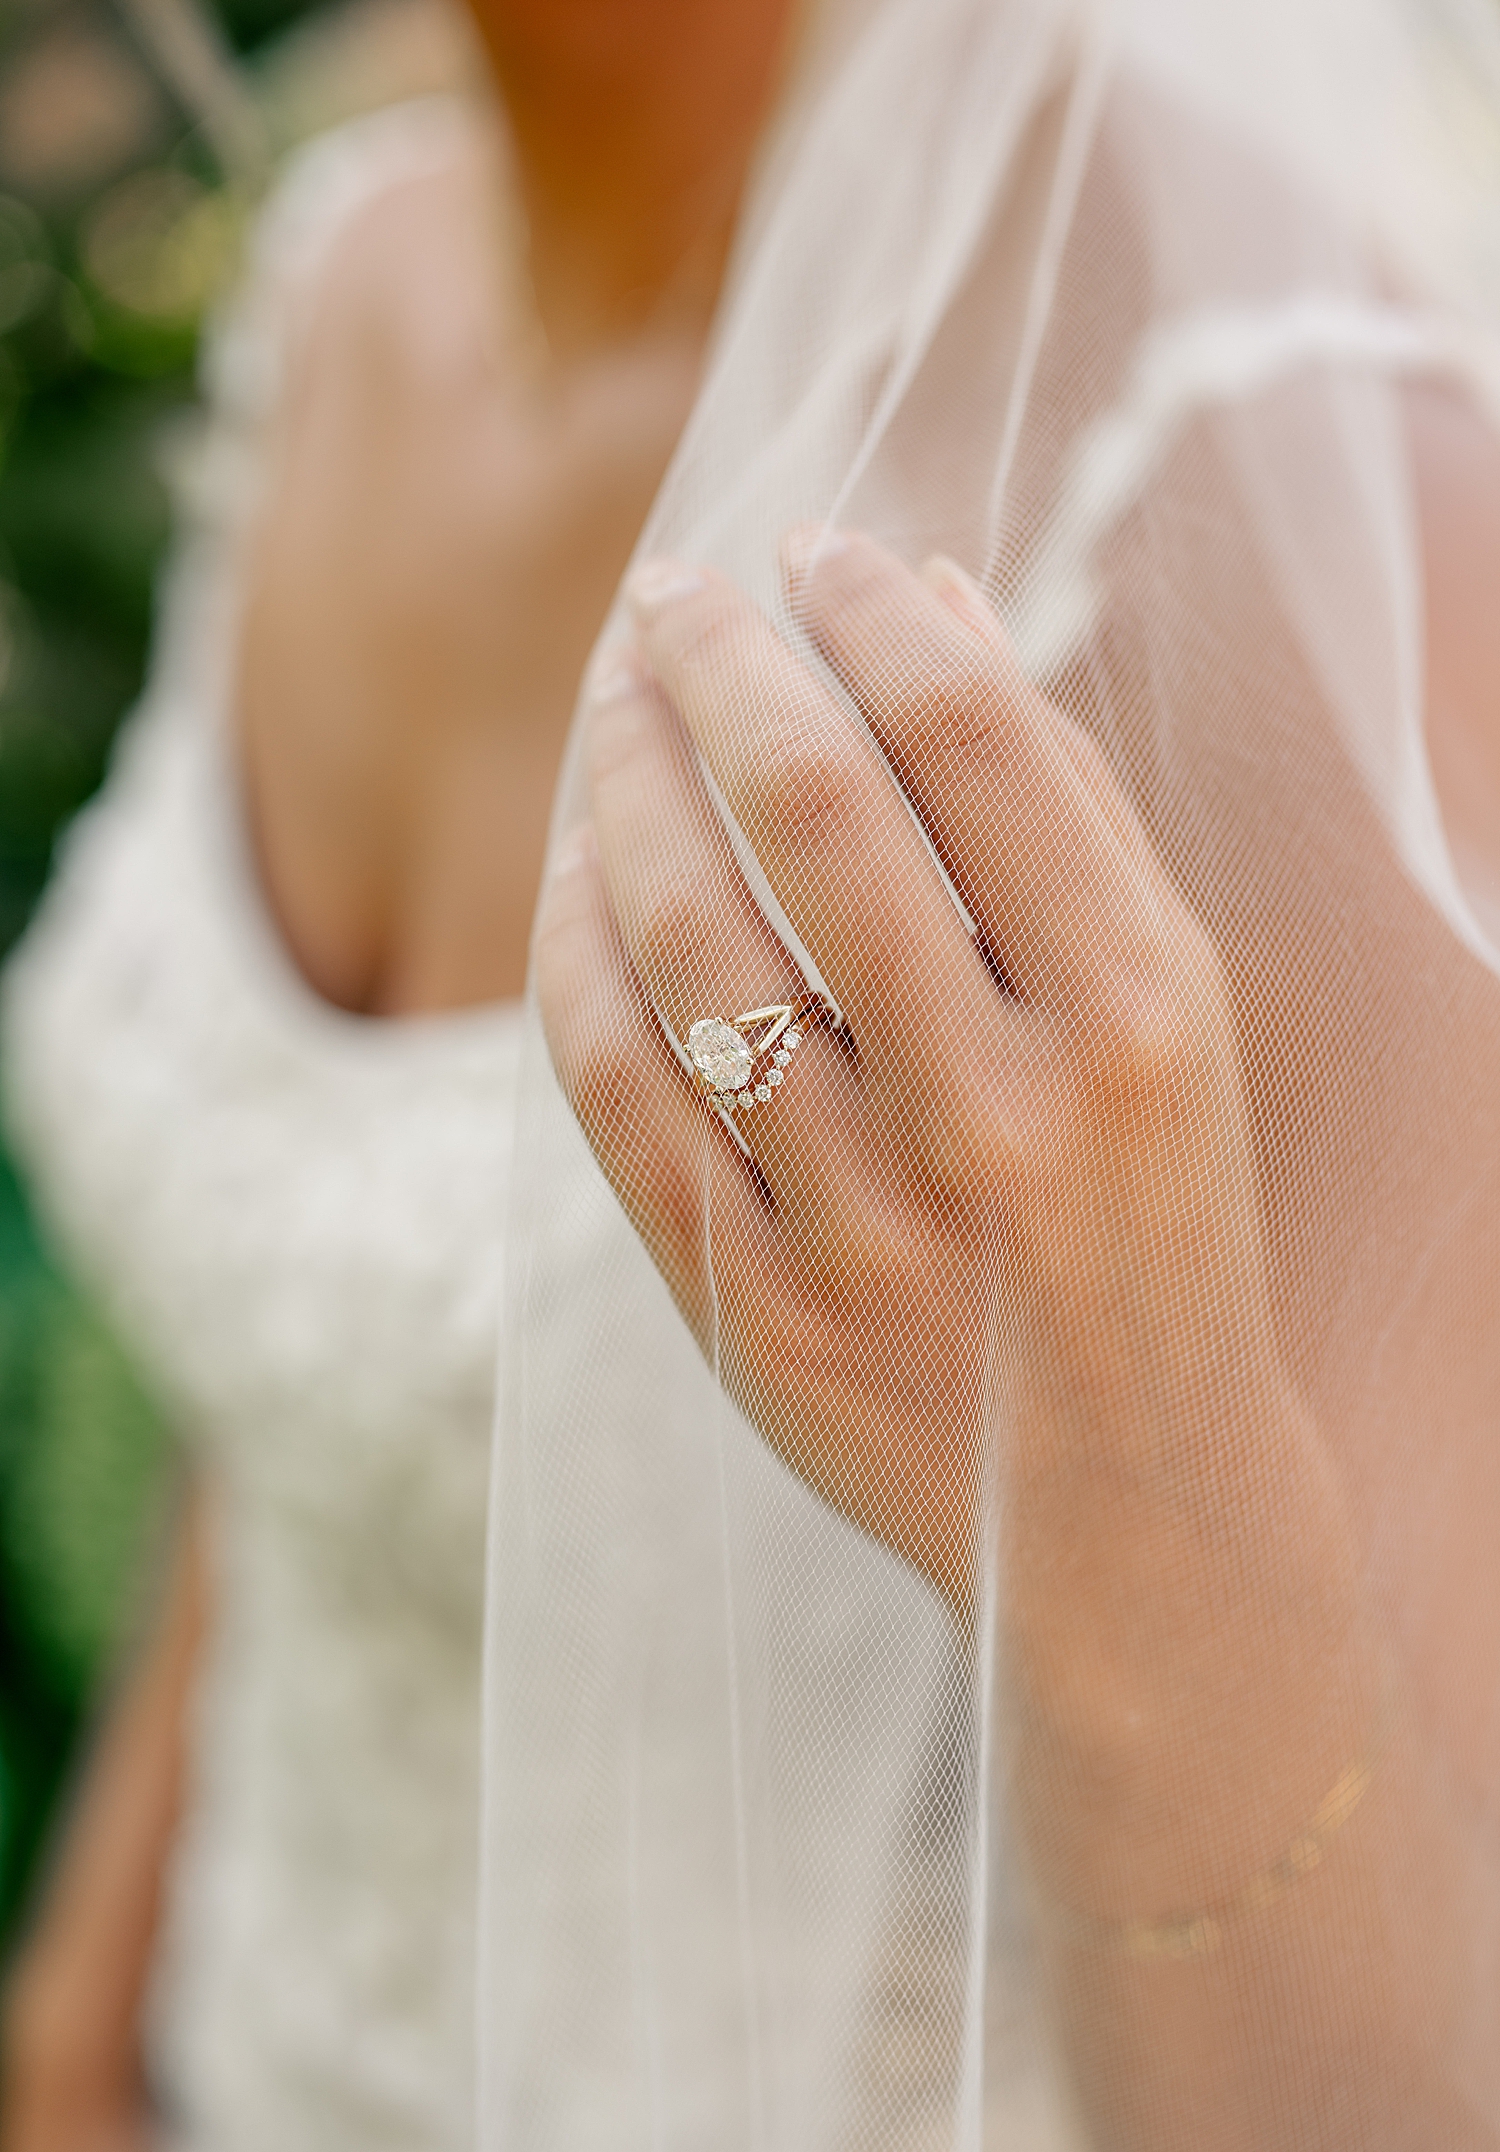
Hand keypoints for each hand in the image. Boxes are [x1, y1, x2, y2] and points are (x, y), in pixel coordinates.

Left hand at [539, 530, 1285, 1601]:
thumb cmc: (1154, 1221)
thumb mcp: (1170, 1020)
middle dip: (715, 665)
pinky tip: (576, 872)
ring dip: (623, 785)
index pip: (974, 740)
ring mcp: (863, 1222)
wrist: (1128, 1508)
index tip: (812, 550)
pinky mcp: (750, 1311)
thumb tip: (931, 601)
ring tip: (610, 707)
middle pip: (809, 814)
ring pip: (684, 940)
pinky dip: (574, 954)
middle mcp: (1000, 1113)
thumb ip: (1060, 816)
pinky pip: (616, 1091)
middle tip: (667, 596)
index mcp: (1135, 1017)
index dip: (870, 612)